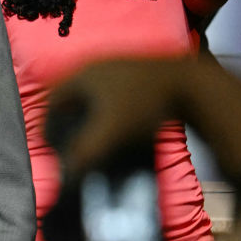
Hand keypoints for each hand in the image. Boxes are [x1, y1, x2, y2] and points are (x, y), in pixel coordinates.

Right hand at [47, 58, 240, 185]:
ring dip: (87, 115)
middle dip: (67, 120)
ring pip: (91, 94)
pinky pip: (110, 92)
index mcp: (81, 75)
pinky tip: (118, 125)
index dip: (47, 125)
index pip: (52, 101)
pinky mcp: (136, 72)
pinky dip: (107, 110)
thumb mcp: (111, 132)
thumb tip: (64, 175)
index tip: (51, 145)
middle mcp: (95, 65)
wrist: (193, 85)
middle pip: (70, 97)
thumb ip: (85, 153)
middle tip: (70, 142)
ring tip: (93, 136)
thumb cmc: (145, 106)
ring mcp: (116, 66)